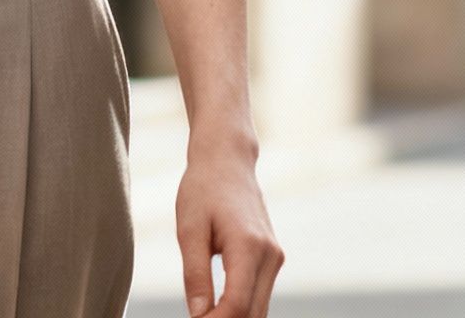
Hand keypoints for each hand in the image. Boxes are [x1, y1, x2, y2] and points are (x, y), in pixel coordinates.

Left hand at [177, 132, 283, 317]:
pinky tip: (216, 311)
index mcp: (249, 246)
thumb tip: (198, 316)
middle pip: (253, 313)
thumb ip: (195, 276)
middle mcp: (270, 255)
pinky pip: (259, 295)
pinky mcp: (273, 258)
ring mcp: (275, 257)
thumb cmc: (202, 190)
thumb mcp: (189, 231)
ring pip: (260, 309)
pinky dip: (241, 309)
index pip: (237, 304)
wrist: (227, 161)